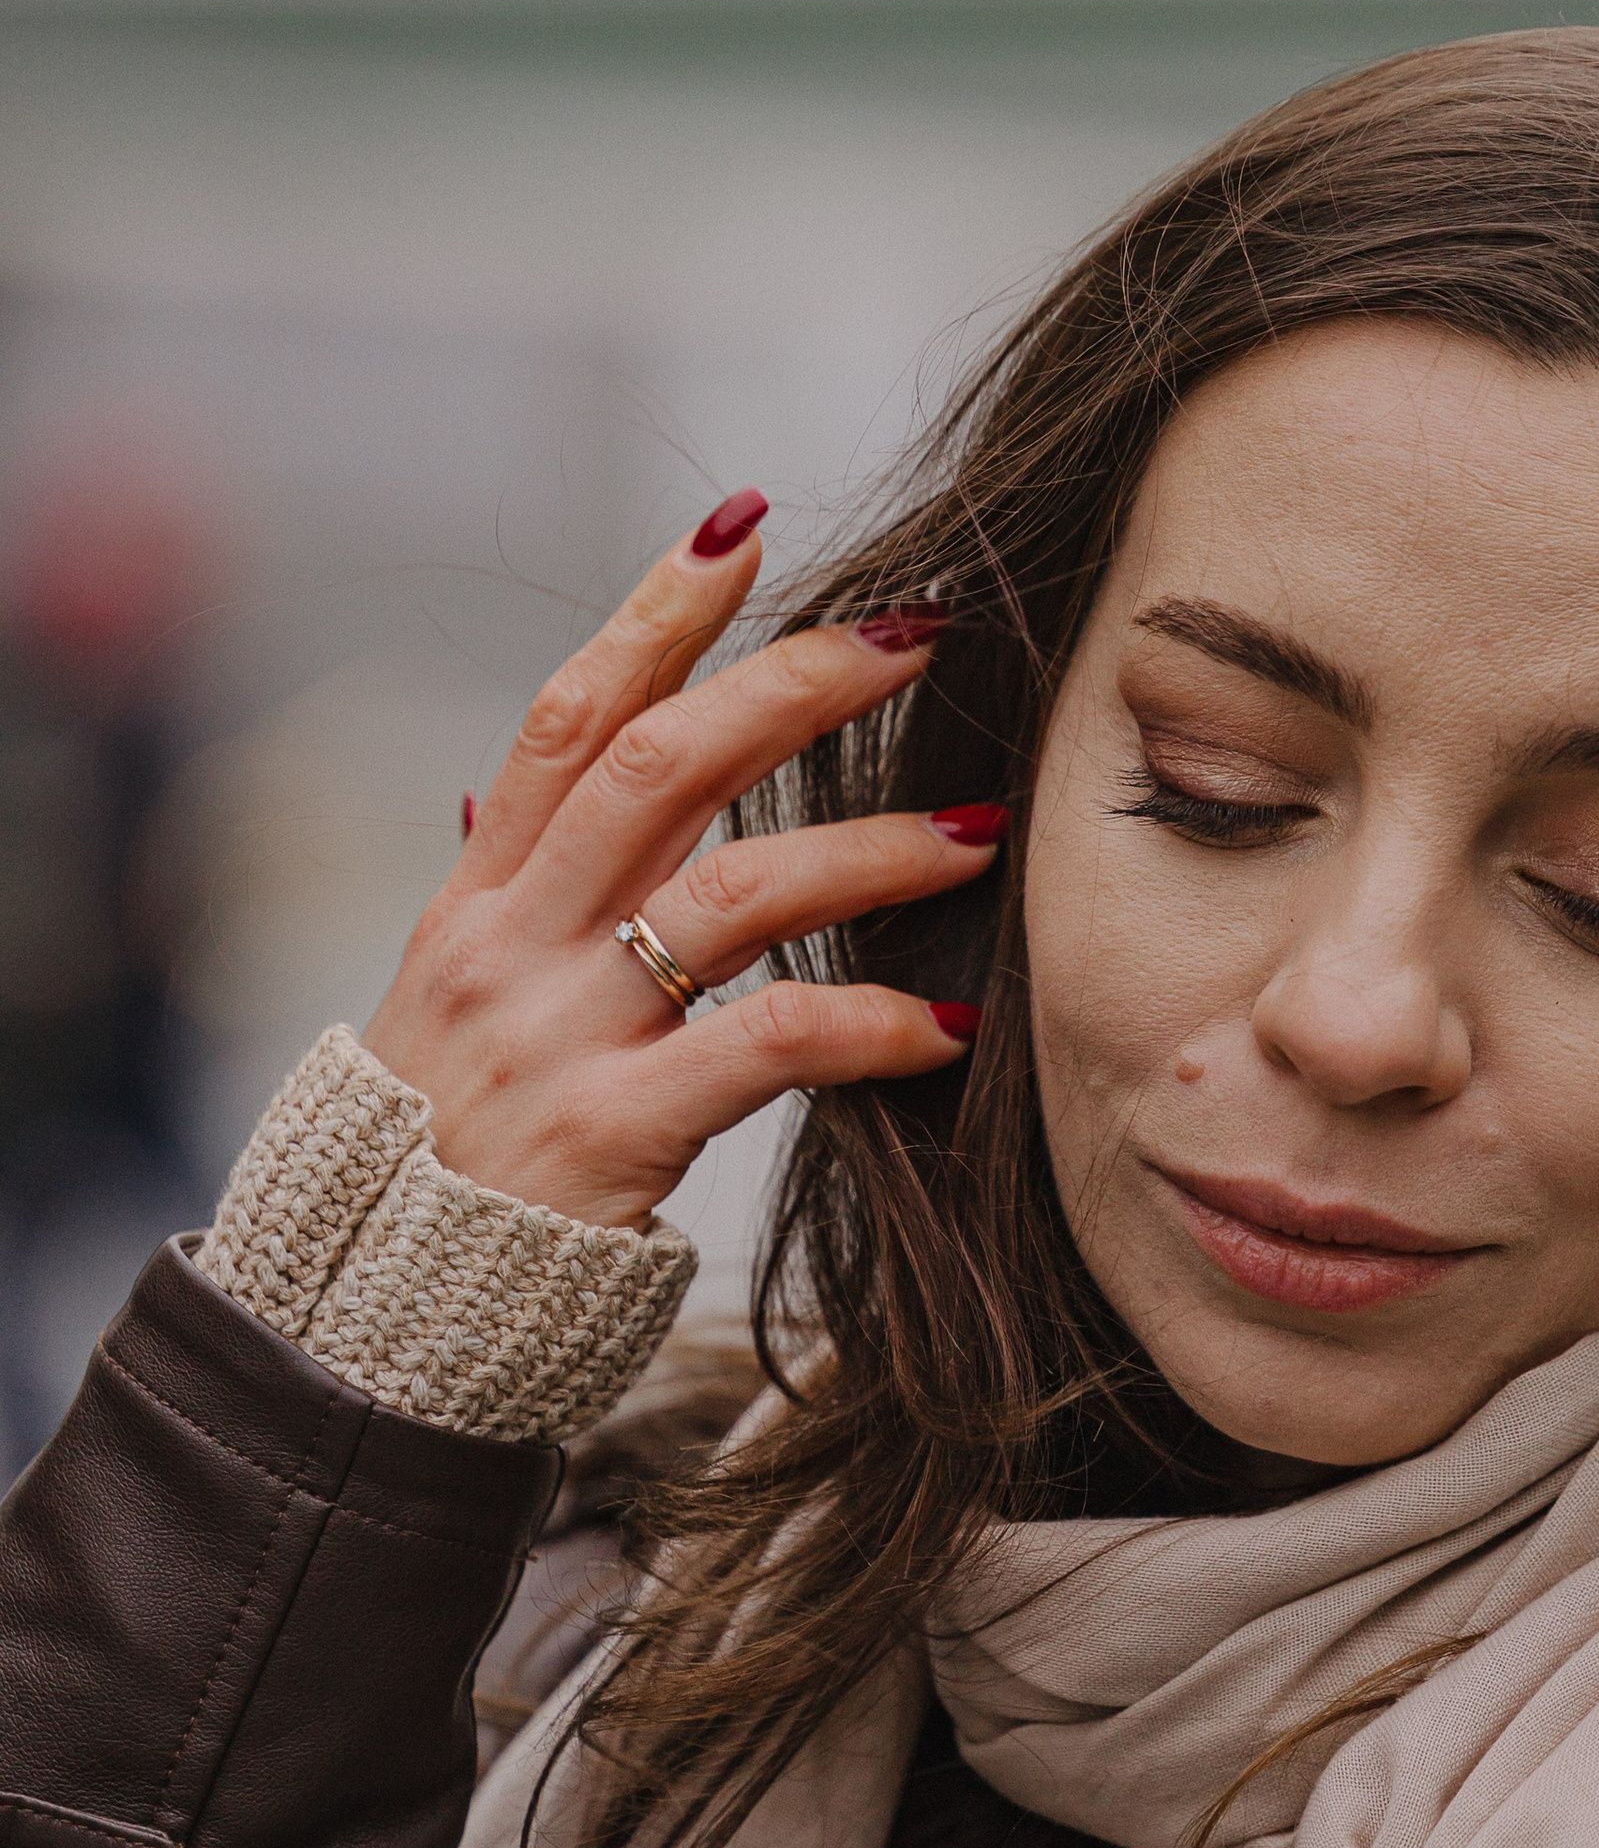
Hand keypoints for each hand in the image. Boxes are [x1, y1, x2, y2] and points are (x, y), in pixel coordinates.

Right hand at [361, 496, 1000, 1229]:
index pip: (566, 714)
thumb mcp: (457, 1003)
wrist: (375, 1320)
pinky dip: (869, 1027)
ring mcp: (561, 1035)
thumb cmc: (446, 1158)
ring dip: (869, 848)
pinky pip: (767, 1049)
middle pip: (660, 765)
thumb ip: (518, 895)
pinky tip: (944, 1025)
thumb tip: (533, 790)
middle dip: (794, 684)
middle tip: (915, 639)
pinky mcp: (611, 1134)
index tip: (743, 528)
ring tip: (975, 832)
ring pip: (734, 894)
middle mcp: (513, 945)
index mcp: (479, 899)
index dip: (654, 612)